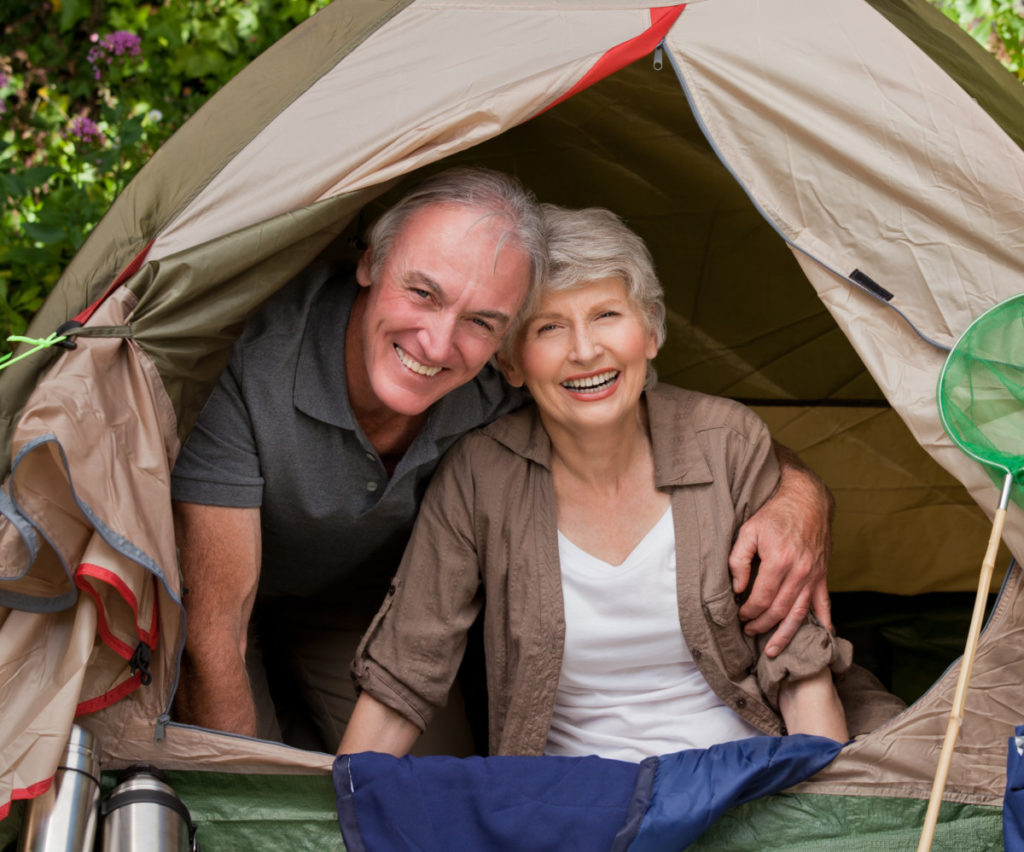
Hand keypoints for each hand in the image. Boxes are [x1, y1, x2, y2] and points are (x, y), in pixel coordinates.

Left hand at [729, 445, 832, 656]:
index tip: (739, 616)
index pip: (761, 598)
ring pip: (800, 613)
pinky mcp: (822, 575)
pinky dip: (824, 622)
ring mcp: (813, 575)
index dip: (748, 612)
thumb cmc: (774, 514)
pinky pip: (824, 604)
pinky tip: (822, 637)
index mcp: (778, 561)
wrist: (807, 500)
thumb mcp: (748, 531)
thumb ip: (738, 560)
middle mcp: (799, 572)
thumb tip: (738, 588)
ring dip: (786, 634)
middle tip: (749, 632)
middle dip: (762, 626)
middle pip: (779, 610)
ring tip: (774, 649)